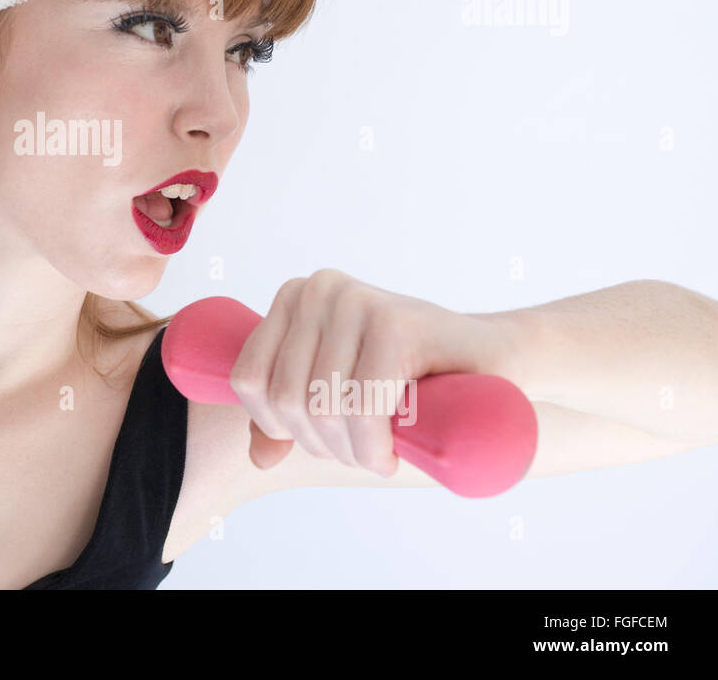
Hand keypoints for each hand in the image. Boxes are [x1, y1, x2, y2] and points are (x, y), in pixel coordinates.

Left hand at [229, 268, 516, 474]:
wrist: (498, 361)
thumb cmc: (414, 381)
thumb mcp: (338, 395)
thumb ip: (290, 418)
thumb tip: (258, 457)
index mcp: (295, 297)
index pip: (249, 379)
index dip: (277, 428)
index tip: (320, 440)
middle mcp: (320, 288)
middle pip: (286, 397)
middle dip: (320, 445)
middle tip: (358, 454)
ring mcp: (358, 300)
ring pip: (322, 406)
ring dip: (350, 453)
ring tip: (377, 455)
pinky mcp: (397, 324)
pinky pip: (363, 407)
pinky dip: (374, 447)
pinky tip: (391, 455)